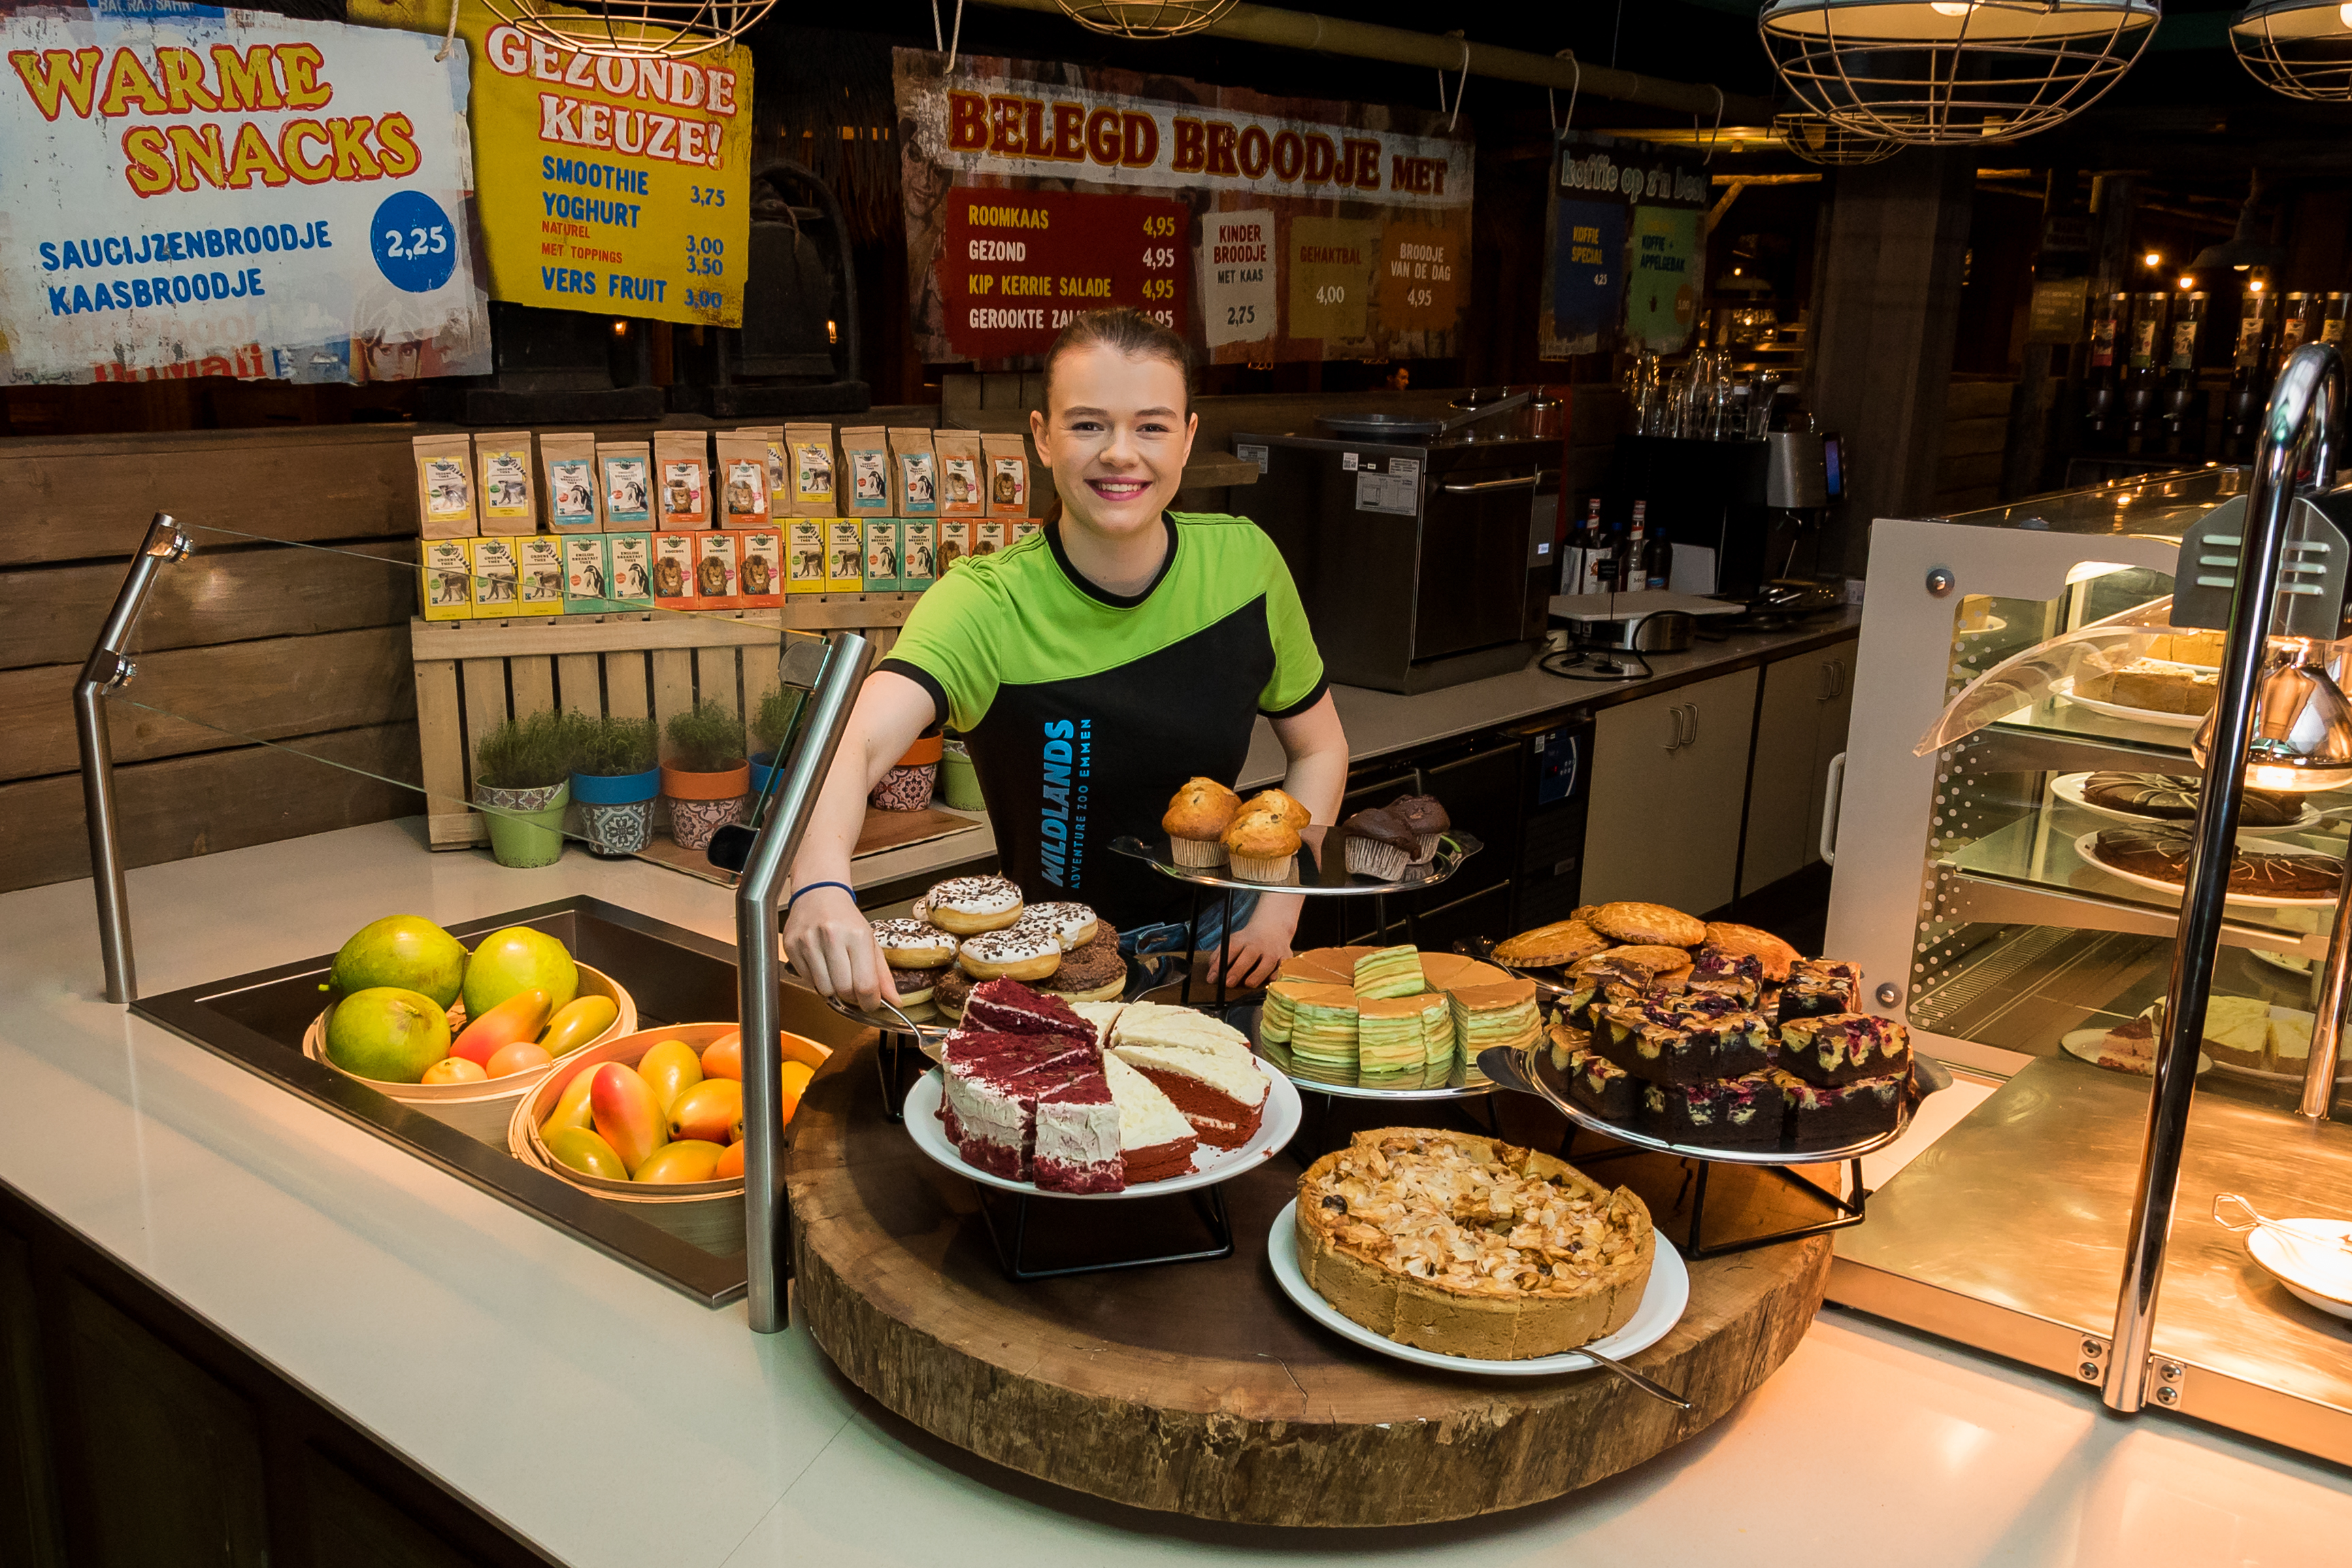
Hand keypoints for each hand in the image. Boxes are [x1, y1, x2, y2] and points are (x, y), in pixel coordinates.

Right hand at [783, 885, 896, 1010]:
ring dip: (833, 989)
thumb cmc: (845, 917)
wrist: (818, 893)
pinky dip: (817, 980)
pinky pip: (807, 980)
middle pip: (844, 990)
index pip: (865, 984)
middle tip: (853, 986)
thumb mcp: (870, 941)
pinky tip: (821, 964)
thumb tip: (894, 1001)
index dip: (870, 1002)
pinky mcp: (792, 947)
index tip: (871, 1003)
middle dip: (851, 996)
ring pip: (824, 989)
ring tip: (836, 972)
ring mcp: (808, 942)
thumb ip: (882, 974)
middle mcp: (832, 937)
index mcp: (857, 935)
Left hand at [1202, 902, 1298, 989]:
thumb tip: (1212, 975)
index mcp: (1242, 940)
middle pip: (1248, 957)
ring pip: (1266, 964)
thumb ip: (1220, 956)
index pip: (1229, 950)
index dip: (1220, 965)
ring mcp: (1273, 951)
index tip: (1213, 978)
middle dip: (1237, 971)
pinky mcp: (1286, 957)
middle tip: (1229, 983)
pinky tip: (1270, 979)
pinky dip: (1277, 975)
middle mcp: (1258, 945)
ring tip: (1248, 983)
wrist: (1274, 927)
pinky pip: (1282, 968)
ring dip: (1256, 976)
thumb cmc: (1249, 940)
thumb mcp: (1233, 941)